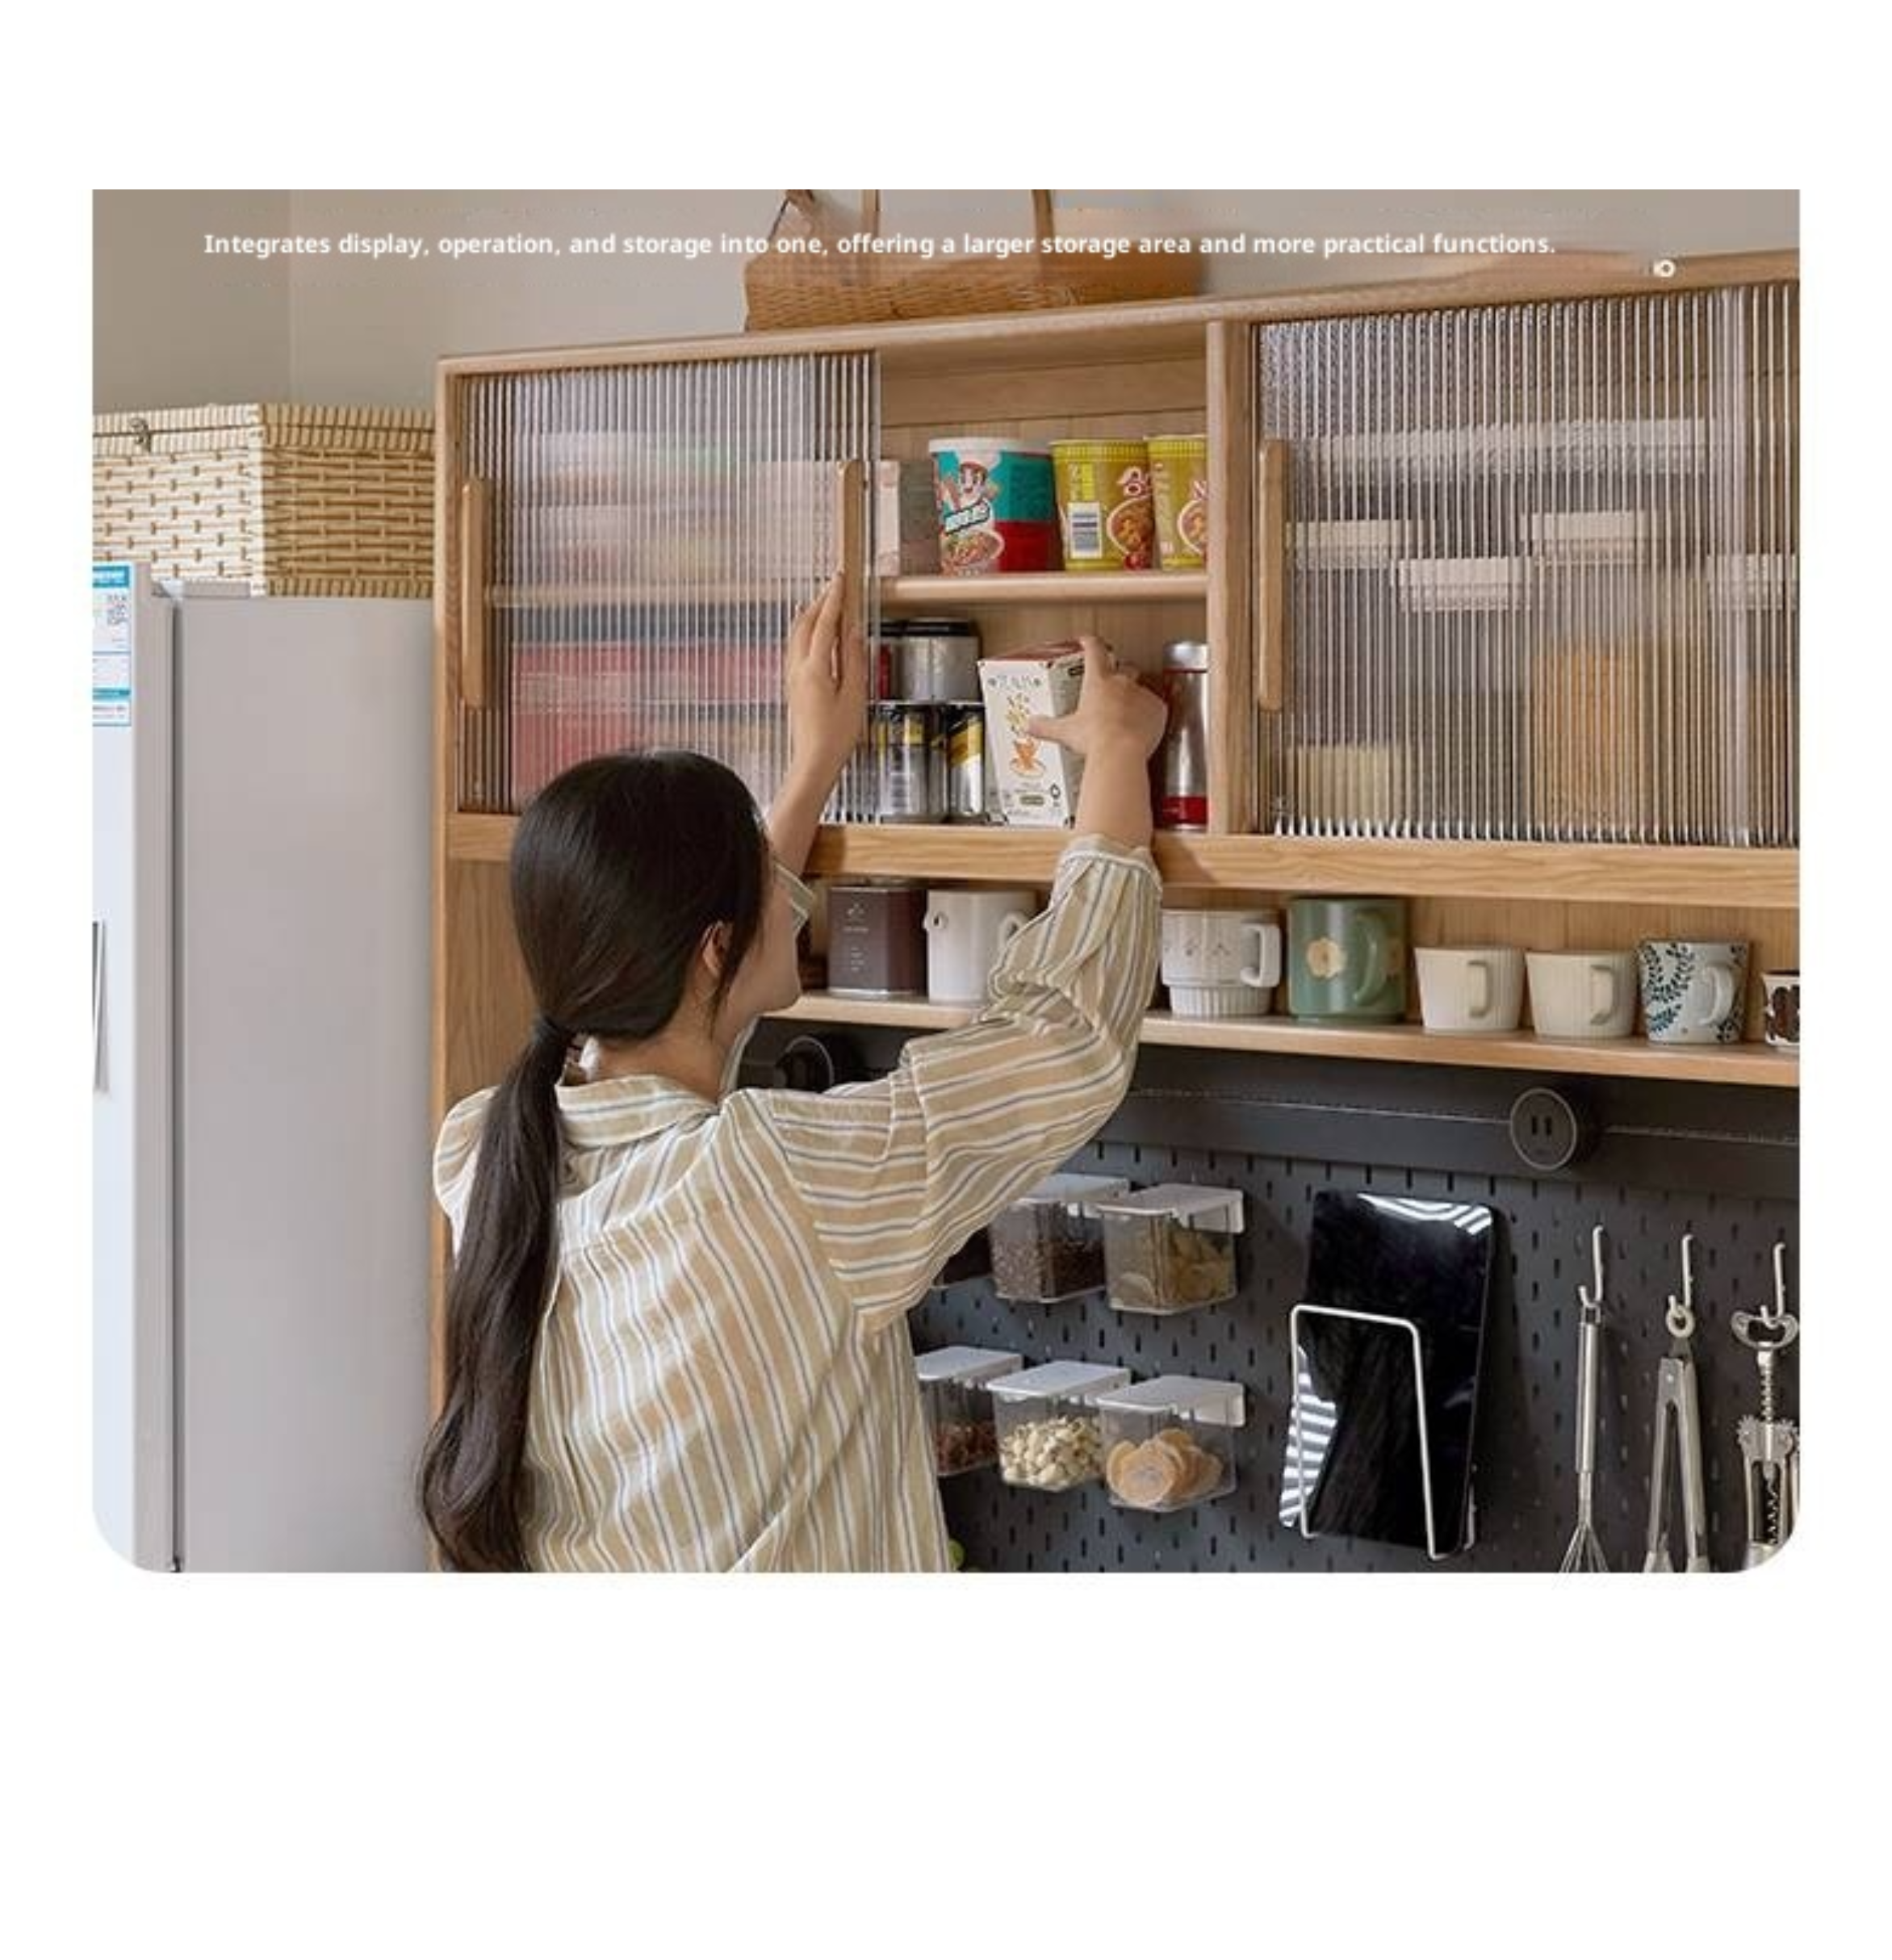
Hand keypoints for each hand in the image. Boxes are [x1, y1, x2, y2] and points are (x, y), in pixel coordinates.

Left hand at [783, 573, 867, 786]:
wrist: (813, 762)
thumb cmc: (834, 737)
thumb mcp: (854, 696)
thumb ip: (853, 660)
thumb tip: (852, 632)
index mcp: (815, 669)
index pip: (824, 623)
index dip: (833, 599)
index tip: (839, 580)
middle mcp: (798, 669)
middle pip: (805, 624)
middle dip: (820, 602)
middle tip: (834, 588)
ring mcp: (792, 678)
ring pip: (797, 635)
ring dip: (810, 616)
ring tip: (824, 604)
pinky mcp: (793, 687)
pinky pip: (796, 648)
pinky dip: (805, 632)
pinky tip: (812, 635)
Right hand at [1026, 636, 1166, 760]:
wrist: (1120, 753)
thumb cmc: (1094, 739)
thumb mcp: (1065, 732)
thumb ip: (1046, 726)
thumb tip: (1030, 725)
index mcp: (1097, 681)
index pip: (1093, 650)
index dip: (1090, 642)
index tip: (1087, 640)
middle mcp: (1121, 682)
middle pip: (1124, 666)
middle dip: (1119, 672)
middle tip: (1113, 684)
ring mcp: (1141, 694)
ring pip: (1141, 688)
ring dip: (1134, 698)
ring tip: (1127, 714)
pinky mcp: (1157, 708)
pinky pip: (1155, 707)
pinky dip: (1149, 715)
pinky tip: (1142, 727)